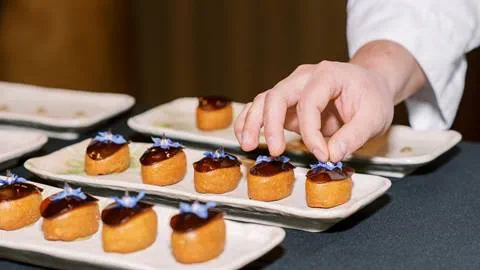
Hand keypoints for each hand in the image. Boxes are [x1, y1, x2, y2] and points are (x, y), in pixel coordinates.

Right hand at [234, 60, 394, 161]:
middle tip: (275, 151)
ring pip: (264, 100)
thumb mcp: (374, 117)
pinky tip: (244, 136)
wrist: (369, 84)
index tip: (323, 155)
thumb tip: (332, 155)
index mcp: (327, 75)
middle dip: (272, 125)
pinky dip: (251, 120)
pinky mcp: (287, 102)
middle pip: (278, 95)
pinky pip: (262, 107)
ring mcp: (292, 88)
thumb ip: (354, 136)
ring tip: (248, 145)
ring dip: (253, 122)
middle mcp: (304, 77)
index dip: (312, 132)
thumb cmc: (372, 97)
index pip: (310, 102)